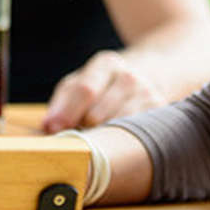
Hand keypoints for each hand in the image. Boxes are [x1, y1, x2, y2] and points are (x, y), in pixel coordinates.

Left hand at [41, 50, 164, 132]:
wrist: (146, 77)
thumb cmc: (102, 86)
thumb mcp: (79, 83)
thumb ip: (62, 103)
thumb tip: (50, 127)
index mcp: (106, 64)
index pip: (85, 90)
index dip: (67, 114)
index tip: (54, 131)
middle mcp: (129, 77)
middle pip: (98, 115)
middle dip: (81, 130)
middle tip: (73, 140)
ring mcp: (148, 96)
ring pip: (116, 130)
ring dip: (100, 140)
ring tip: (94, 141)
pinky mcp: (159, 116)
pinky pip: (134, 139)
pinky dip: (120, 145)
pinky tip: (114, 143)